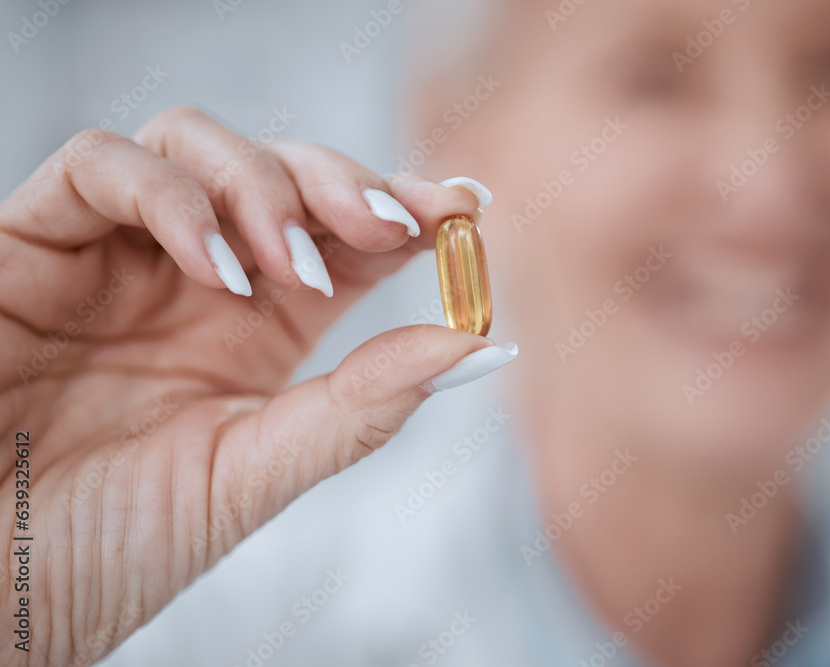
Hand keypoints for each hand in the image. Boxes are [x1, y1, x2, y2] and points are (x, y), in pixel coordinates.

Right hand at [0, 106, 499, 664]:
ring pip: (198, 144)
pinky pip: (100, 166)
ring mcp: (118, 253)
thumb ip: (362, 406)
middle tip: (390, 226)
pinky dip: (169, 198)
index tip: (466, 205)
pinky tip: (211, 266)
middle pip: (284, 172)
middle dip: (344, 184)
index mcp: (261, 325)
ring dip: (263, 188)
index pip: (346, 236)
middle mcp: (198, 278)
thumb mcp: (254, 472)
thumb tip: (479, 345)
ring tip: (289, 266)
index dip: (407, 207)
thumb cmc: (110, 547)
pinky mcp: (34, 241)